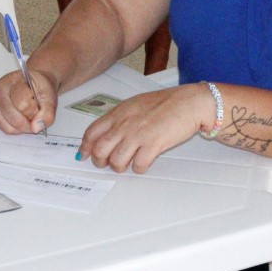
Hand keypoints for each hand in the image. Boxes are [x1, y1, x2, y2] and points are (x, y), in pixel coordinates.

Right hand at [0, 69, 56, 134]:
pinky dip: (14, 129)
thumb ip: (47, 113)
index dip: (33, 112)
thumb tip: (36, 128)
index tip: (39, 109)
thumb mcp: (50, 97)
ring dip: (20, 128)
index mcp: (15, 81)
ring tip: (28, 120)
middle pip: (12, 116)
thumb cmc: (39, 87)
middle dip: (27, 123)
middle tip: (35, 118)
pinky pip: (2, 127)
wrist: (33, 82)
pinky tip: (20, 121)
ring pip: (6, 125)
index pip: (22, 104)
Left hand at [76, 84, 213, 172]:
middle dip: (100, 161)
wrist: (188, 102)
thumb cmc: (165, 102)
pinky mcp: (154, 144)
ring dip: (119, 167)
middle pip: (100, 149)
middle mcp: (124, 124)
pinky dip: (138, 168)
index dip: (85, 146)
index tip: (84, 154)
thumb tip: (110, 132)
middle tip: (105, 163)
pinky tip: (142, 164)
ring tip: (125, 164)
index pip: (92, 132)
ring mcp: (138, 135)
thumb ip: (120, 118)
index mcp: (118, 113)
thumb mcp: (135, 104)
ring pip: (116, 161)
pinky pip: (138, 165)